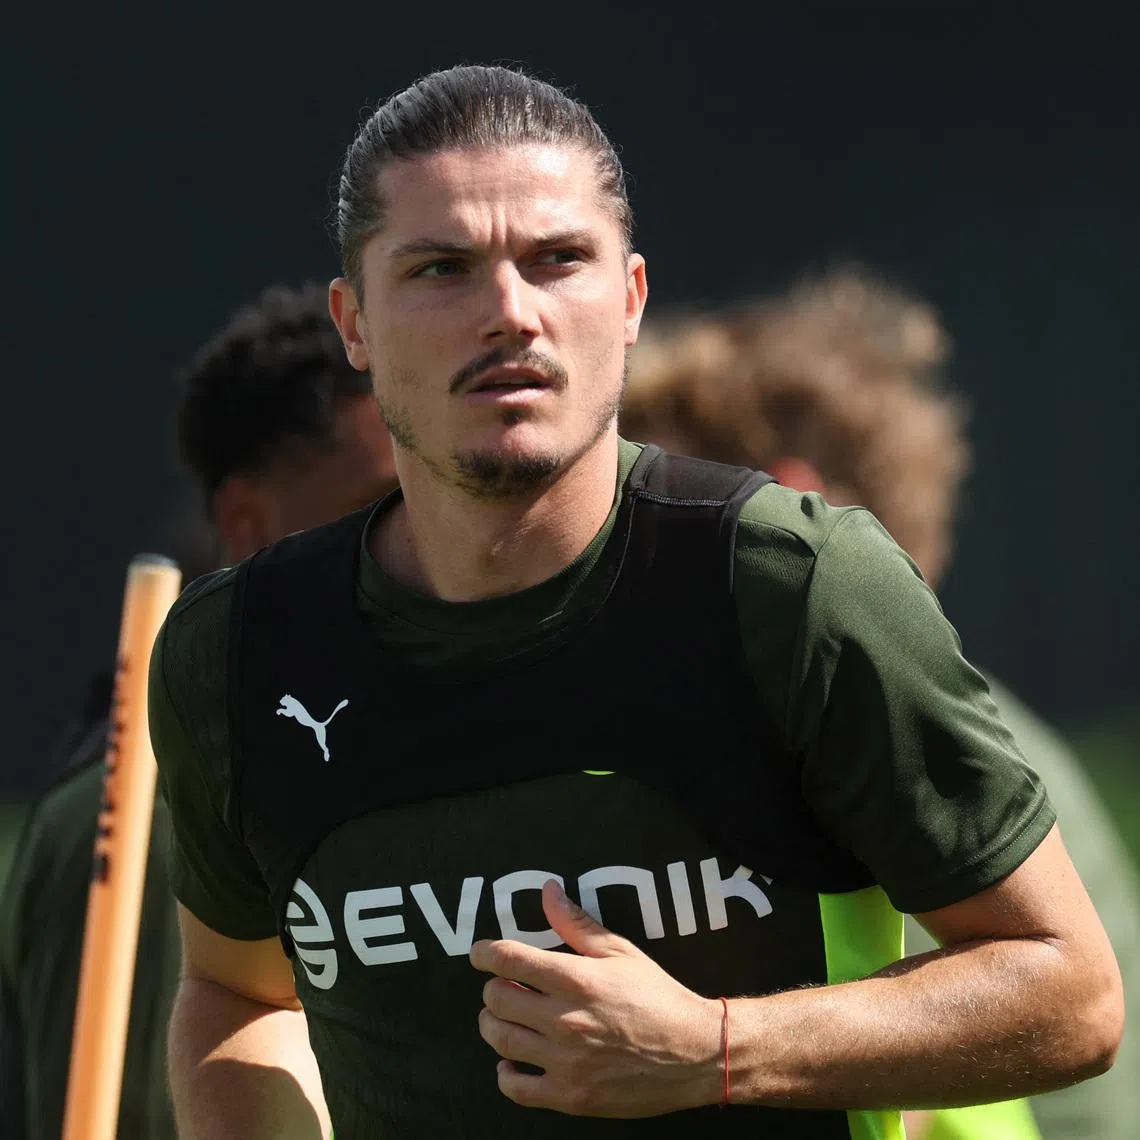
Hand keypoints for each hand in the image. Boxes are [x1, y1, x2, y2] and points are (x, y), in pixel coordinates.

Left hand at [469, 879, 722, 1116]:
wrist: (694, 1053)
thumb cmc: (658, 997)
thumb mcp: (620, 951)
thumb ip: (577, 923)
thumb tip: (547, 890)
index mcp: (577, 979)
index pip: (509, 959)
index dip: (484, 953)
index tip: (479, 953)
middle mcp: (566, 1020)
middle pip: (497, 999)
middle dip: (492, 988)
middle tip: (502, 985)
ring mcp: (566, 1062)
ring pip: (501, 1040)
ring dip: (492, 1025)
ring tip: (502, 1017)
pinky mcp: (571, 1097)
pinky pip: (517, 1089)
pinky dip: (505, 1075)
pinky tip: (511, 1063)